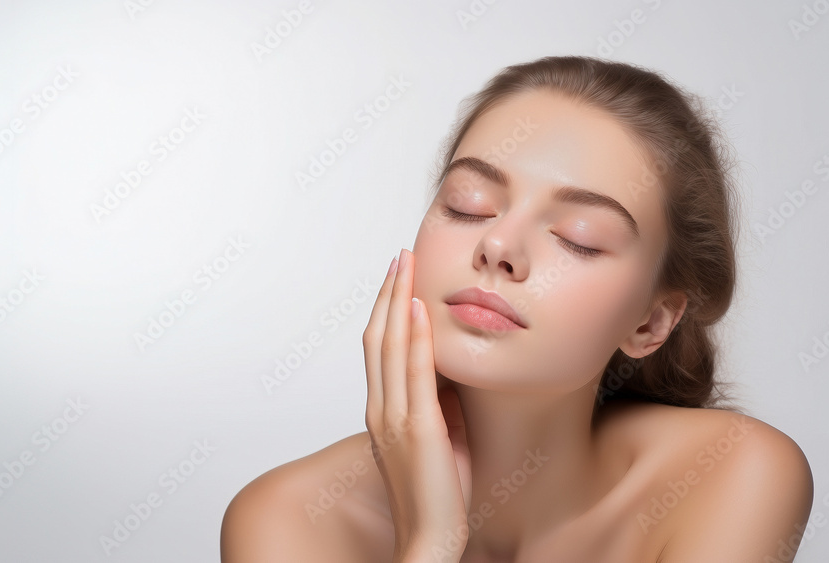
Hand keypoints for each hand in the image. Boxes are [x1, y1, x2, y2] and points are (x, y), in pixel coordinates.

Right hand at [363, 249, 471, 561]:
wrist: (429, 538)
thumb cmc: (436, 494)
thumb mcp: (437, 438)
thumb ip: (437, 404)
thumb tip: (449, 373)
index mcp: (381, 411)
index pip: (379, 347)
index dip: (387, 308)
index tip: (399, 277)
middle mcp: (380, 408)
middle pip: (378, 336)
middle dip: (389, 291)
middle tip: (401, 255)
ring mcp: (394, 417)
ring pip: (391, 344)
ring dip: (399, 299)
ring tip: (407, 264)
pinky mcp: (418, 427)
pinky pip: (414, 372)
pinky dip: (416, 335)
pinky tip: (420, 307)